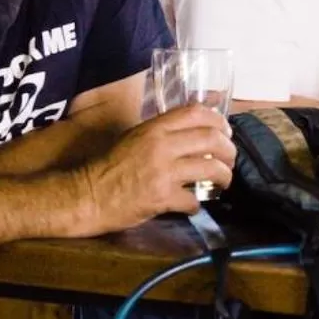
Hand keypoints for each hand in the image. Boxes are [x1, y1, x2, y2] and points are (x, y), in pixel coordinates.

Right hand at [85, 104, 234, 226]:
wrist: (88, 194)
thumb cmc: (110, 166)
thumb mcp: (136, 137)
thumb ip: (162, 133)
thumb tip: (193, 133)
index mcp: (155, 128)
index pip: (197, 113)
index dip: (219, 121)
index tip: (226, 132)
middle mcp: (162, 146)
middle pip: (212, 139)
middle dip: (229, 150)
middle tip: (230, 159)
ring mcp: (163, 172)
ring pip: (210, 168)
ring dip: (224, 176)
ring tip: (224, 181)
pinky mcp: (162, 198)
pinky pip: (193, 200)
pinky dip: (197, 204)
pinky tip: (193, 205)